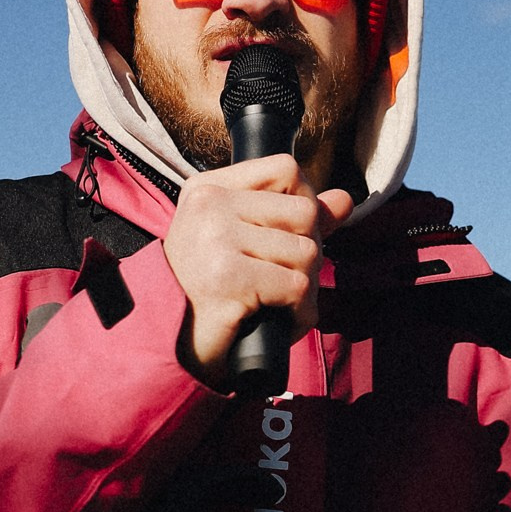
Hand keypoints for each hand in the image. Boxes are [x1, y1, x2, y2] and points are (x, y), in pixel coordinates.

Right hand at [162, 157, 354, 389]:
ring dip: (303, 288)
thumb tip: (343, 201)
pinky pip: (297, 287)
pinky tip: (272, 319)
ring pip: (307, 252)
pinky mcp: (227, 278)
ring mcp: (216, 240)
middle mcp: (209, 206)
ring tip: (272, 302)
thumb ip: (293, 217)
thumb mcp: (244, 240)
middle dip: (307, 253)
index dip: (304, 202)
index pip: (286, 170)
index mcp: (209, 189)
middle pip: (305, 213)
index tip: (287, 235)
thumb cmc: (208, 291)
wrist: (167, 341)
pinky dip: (297, 312)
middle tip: (278, 279)